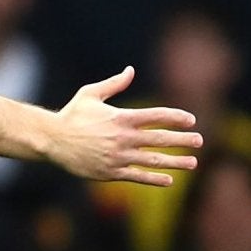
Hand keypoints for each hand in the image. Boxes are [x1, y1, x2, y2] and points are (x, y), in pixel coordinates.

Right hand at [47, 68, 203, 187]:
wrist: (51, 140)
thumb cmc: (71, 115)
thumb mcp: (91, 94)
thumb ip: (114, 84)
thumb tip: (131, 70)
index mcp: (121, 117)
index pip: (157, 116)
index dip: (176, 117)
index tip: (191, 120)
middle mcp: (123, 138)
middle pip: (160, 139)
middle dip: (183, 140)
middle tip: (199, 141)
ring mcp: (118, 157)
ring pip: (153, 160)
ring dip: (175, 162)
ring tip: (192, 163)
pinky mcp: (110, 173)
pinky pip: (137, 177)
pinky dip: (154, 179)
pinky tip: (169, 180)